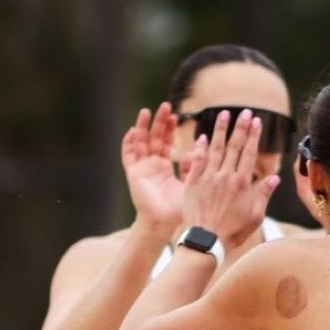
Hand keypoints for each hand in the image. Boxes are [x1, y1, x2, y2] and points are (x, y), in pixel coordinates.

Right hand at [122, 103, 182, 238]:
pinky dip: (129, 143)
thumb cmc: (177, 208)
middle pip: (154, 137)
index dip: (170, 129)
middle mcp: (152, 164)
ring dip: (142, 127)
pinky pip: (128, 155)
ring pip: (140, 142)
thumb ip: (194, 166)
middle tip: (165, 106)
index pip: (167, 142)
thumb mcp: (189, 184)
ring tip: (146, 112)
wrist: (163, 223)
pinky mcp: (133, 173)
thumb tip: (200, 147)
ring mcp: (141, 168)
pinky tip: (132, 131)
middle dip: (159, 122)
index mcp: (165, 166)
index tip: (176, 116)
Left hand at [180, 110, 279, 247]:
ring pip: (214, 148)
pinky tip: (202, 137)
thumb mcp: (254, 216)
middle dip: (240, 127)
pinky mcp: (193, 183)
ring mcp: (208, 178)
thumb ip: (263, 194)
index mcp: (241, 183)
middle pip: (234, 146)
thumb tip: (275, 178)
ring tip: (223, 114)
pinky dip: (200, 148)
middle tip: (244, 111)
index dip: (253, 135)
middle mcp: (225, 176)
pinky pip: (196, 160)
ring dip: (220, 130)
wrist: (206, 241)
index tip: (256, 121)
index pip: (249, 153)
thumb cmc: (232, 232)